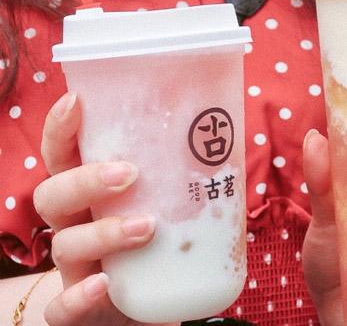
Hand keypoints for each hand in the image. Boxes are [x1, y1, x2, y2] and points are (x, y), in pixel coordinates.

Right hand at [34, 93, 177, 325]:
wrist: (139, 307)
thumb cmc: (152, 248)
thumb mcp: (163, 208)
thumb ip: (184, 180)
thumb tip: (233, 138)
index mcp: (91, 197)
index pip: (64, 158)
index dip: (61, 130)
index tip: (76, 101)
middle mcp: (75, 227)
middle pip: (53, 196)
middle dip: (85, 181)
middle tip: (129, 173)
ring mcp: (74, 269)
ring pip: (65, 245)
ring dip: (104, 233)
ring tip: (148, 227)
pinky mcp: (79, 309)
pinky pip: (64, 307)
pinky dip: (79, 296)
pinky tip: (104, 285)